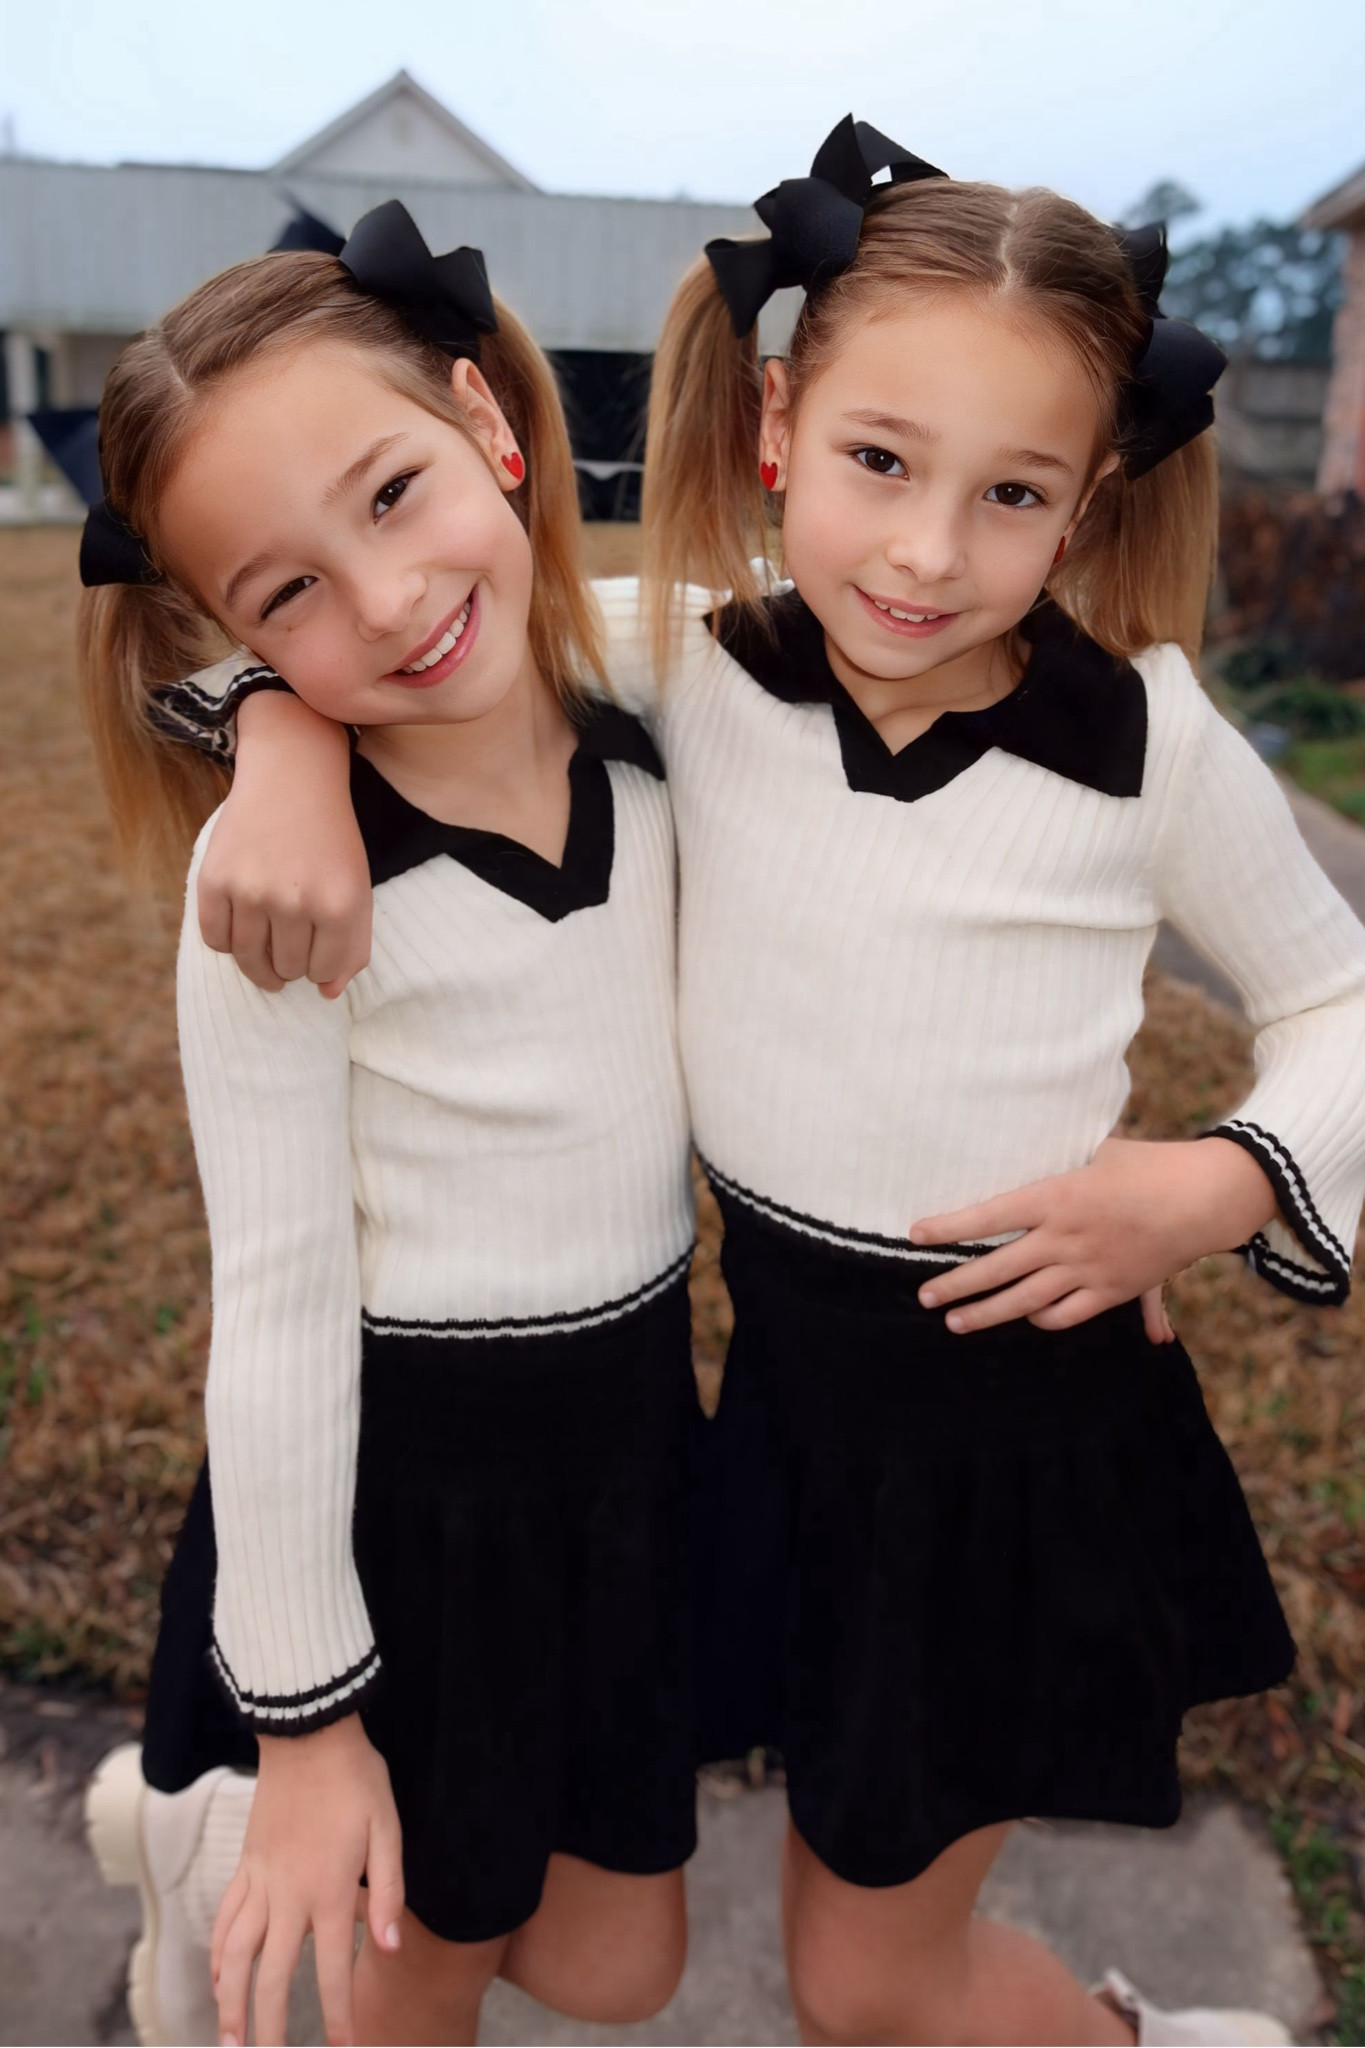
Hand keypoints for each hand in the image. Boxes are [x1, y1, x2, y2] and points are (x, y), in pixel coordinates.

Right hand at [197, 692, 370, 997]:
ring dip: (261, 962)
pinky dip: (227, 941)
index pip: (325, 972)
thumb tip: (327, 995)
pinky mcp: (213, 881)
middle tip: (292, 936)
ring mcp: (250, 891)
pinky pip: (215, 940)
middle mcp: (294, 901)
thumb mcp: (356, 889)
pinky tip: (242, 923)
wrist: (291, 778)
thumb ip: (351, 946)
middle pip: (288, 969)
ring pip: (250, 961)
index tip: (318, 947)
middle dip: (292, 961)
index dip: (322, 966)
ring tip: (269, 943)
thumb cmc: (329, 841)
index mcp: (339, 905)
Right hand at [211, 1714, 402, 2047]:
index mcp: (329, 1890)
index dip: (338, 2016)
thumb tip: (390, 1949)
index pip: (331, 1972)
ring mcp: (261, 1880)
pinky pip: (226, 1918)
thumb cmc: (357, 1779)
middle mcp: (288, 1894)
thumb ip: (389, 1892)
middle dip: (270, 2028)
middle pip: (272, 1976)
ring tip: (228, 2042)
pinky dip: (218, 1954)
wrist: (308, 1732)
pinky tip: (218, 1979)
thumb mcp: (388, 1829)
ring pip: (235, 1955)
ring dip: (230, 2002)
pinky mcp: (247, 1863)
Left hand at [909, 1135, 1276, 1336]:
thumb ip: (1061, 1163)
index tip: (916, 1235)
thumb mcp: (1097, 1151)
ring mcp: (1087, 1269)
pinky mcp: (1111, 1290)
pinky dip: (1042, 1318)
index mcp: (1057, 1196)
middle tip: (925, 1297)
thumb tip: (1035, 1149)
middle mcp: (1065, 1238)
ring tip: (955, 1322)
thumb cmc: (1148, 1164)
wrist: (1205, 1197)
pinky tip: (1025, 1317)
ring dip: (986, 1314)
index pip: (989, 1215)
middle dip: (955, 1286)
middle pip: (997, 1268)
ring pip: (1024, 1300)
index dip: (949, 1227)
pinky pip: (1065, 1315)